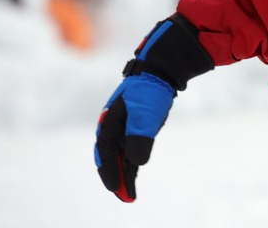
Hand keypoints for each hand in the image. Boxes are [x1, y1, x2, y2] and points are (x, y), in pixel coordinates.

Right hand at [94, 73, 174, 201]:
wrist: (162, 70)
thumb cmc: (151, 92)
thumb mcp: (146, 115)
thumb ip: (140, 138)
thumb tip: (136, 163)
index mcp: (110, 122)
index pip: (105, 151)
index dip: (109, 170)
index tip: (115, 188)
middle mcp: (113, 125)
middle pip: (111, 156)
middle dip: (116, 176)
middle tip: (125, 197)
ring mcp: (124, 125)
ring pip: (121, 153)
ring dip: (124, 171)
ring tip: (130, 192)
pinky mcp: (135, 125)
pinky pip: (129, 147)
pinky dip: (131, 161)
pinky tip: (134, 172)